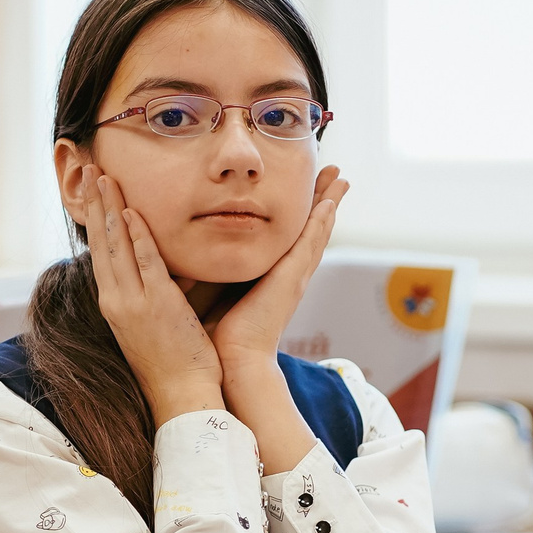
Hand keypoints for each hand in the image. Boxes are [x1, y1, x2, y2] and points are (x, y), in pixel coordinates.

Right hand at [74, 165, 225, 425]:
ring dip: (109, 208)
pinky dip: (136, 235)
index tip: (93, 190)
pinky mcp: (157, 305)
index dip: (95, 219)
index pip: (100, 253)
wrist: (181, 396)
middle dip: (94, 203)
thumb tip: (164, 264)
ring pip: (116, 246)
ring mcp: (134, 303)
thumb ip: (153, 291)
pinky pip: (145, 262)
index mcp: (114, 304)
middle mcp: (117, 301)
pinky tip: (130, 211)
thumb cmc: (173, 363)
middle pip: (100, 242)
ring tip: (103, 176)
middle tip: (89, 168)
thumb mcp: (152, 323)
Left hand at [209, 165, 347, 382]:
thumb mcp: (218, 292)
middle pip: (313, 229)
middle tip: (335, 172)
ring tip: (341, 178)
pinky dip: (321, 222)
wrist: (235, 360)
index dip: (303, 211)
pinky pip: (310, 244)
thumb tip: (190, 256)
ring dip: (330, 203)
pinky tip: (329, 202)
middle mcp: (290, 274)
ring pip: (317, 231)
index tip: (310, 186)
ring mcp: (295, 276)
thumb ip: (213, 272)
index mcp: (274, 277)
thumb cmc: (223, 334)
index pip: (293, 236)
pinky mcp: (293, 279)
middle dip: (324, 199)